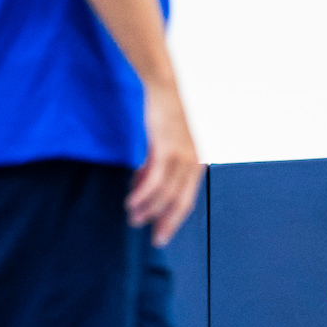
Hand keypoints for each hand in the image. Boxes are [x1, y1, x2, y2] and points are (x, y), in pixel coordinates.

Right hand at [128, 80, 202, 245]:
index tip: (160, 236)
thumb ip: (154, 170)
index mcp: (195, 165)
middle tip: (150, 237)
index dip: (173, 221)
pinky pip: (155, 180)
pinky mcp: (167, 149)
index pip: (186, 201)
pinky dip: (142, 194)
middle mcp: (193, 163)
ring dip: (148, 209)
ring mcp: (181, 157)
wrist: (162, 89)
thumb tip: (141, 192)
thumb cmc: (162, 117)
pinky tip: (132, 201)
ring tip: (133, 218)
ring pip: (165, 194)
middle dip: (164, 222)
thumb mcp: (161, 147)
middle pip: (179, 202)